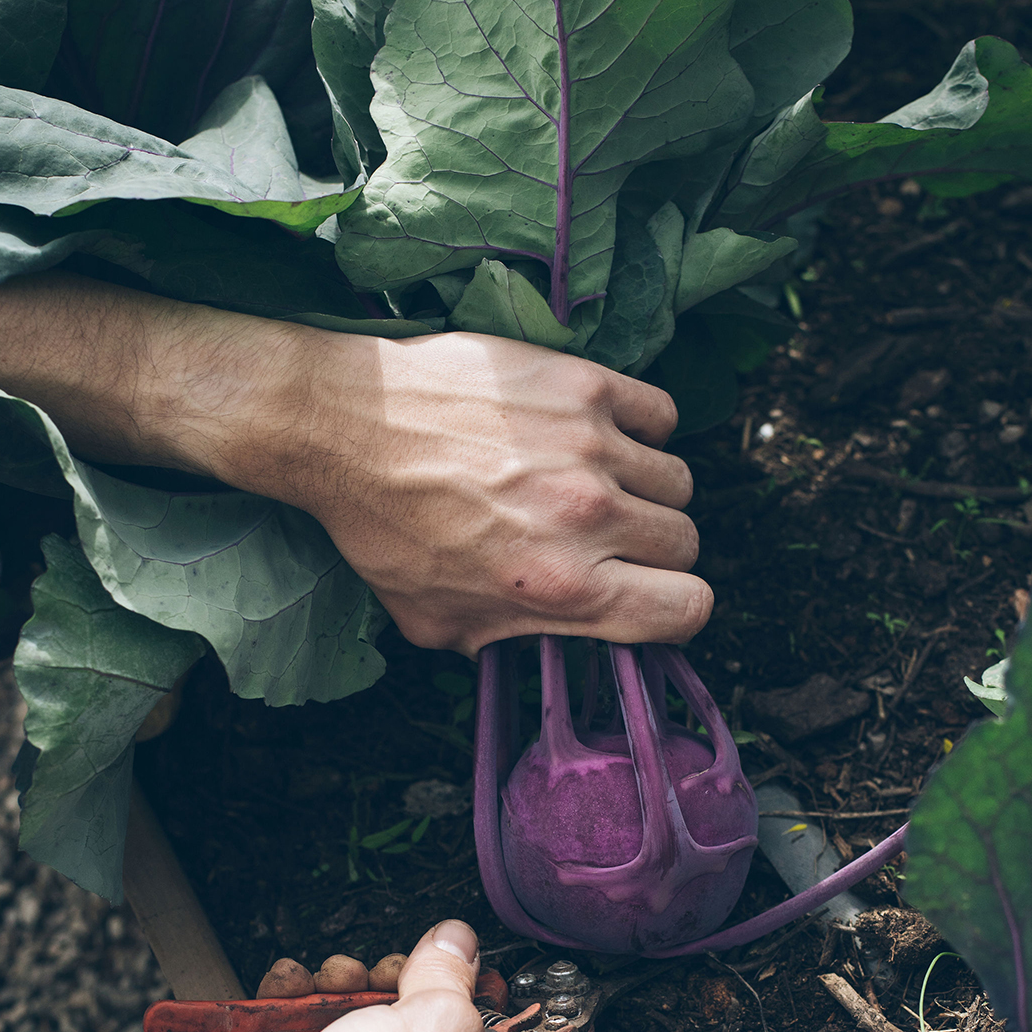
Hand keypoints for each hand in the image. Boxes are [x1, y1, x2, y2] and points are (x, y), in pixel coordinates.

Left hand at [229, 329, 711, 655]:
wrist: (344, 425)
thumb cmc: (382, 526)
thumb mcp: (437, 621)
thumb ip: (511, 642)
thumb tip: (560, 645)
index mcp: (561, 587)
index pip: (687, 608)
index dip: (673, 607)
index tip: (649, 594)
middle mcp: (586, 518)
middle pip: (684, 542)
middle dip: (653, 547)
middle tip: (606, 537)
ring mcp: (591, 447)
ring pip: (677, 480)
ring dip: (646, 487)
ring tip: (596, 483)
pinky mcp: (583, 386)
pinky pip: (661, 414)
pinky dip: (642, 427)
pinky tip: (600, 437)